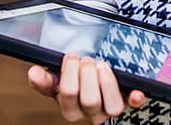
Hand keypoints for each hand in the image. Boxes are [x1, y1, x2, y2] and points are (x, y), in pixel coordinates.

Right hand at [28, 53, 146, 122]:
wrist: (88, 83)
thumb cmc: (72, 81)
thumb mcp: (55, 80)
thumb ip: (44, 78)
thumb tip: (33, 72)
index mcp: (70, 109)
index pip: (68, 94)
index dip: (71, 72)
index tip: (72, 56)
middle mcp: (90, 113)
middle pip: (90, 100)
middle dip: (88, 74)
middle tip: (87, 60)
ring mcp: (108, 110)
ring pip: (112, 107)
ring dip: (108, 83)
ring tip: (102, 66)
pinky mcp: (125, 103)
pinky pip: (133, 105)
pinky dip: (135, 98)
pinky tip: (136, 91)